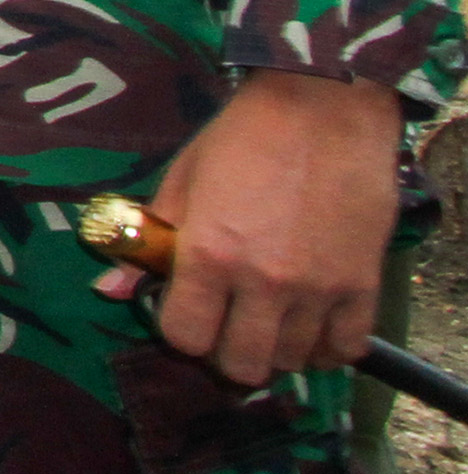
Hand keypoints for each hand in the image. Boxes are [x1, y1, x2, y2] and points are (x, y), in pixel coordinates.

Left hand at [106, 73, 402, 384]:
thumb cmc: (243, 137)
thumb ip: (150, 241)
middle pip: (241, 364)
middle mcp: (262, 282)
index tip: (186, 313)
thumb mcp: (181, 181)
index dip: (180, 330)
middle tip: (227, 326)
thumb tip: (110, 289)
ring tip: (270, 320)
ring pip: (292, 361)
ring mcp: (317, 288)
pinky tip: (313, 326)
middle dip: (226, 353)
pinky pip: (346, 348)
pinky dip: (328, 348)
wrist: (324, 109)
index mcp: (208, 254)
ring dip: (276, 349)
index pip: (184, 337)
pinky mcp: (362, 285)